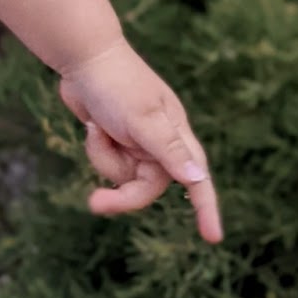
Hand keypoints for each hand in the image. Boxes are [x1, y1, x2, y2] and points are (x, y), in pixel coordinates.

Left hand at [59, 40, 221, 243]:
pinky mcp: (117, 141)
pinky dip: (97, 149)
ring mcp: (138, 143)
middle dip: (121, 195)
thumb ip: (169, 151)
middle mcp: (161, 144)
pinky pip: (107, 163)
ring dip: (104, 158)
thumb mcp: (143, 120)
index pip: (197, 180)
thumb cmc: (117, 85)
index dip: (206, 209)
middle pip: (148, 188)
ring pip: (123, 176)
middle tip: (94, 203)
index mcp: (176, 137)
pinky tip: (92, 125)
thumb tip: (198, 178)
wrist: (84, 58)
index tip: (214, 238)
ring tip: (97, 129)